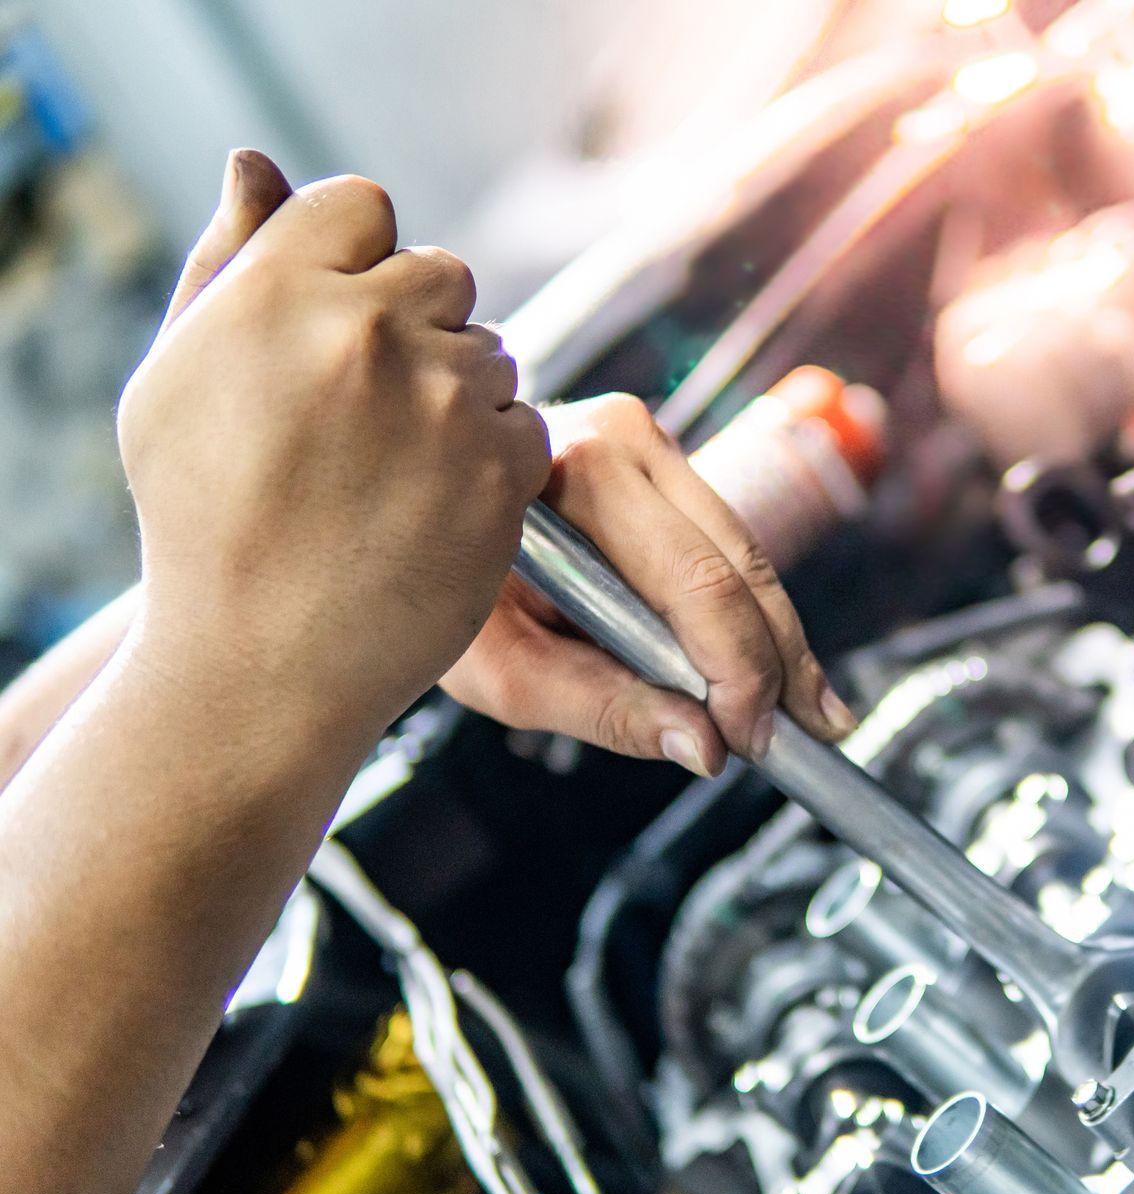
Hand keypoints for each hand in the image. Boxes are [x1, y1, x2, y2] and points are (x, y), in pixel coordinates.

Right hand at [117, 158, 550, 744]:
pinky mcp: (501, 469)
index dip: (360, 262)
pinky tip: (438, 506)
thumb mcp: (176, 376)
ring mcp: (443, 400)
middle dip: (418, 328)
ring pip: (492, 352)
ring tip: (396, 472)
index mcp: (279, 288)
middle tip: (372, 416)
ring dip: (460, 396)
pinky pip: (528, 424)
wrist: (260, 660)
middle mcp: (368, 330)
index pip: (364, 204)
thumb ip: (227, 259)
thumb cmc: (203, 517)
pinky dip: (496, 459)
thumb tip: (256, 163)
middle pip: (443, 275)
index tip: (342, 329)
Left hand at [440, 394, 856, 774]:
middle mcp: (622, 437)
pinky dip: (753, 611)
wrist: (393, 510)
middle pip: (737, 561)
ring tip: (815, 713)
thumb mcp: (499, 669)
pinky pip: (726, 543)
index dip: (738, 667)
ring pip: (747, 551)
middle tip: (810, 733)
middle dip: (779, 657)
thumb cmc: (435, 591)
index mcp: (573, 473)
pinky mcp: (658, 461)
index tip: (750, 737)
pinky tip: (781, 669)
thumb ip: (602, 707)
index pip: (694, 579)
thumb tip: (704, 747)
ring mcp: (646, 440)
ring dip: (780, 637)